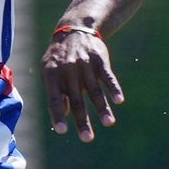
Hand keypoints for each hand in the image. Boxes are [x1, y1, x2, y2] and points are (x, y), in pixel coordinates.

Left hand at [42, 25, 123, 143]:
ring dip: (102, 108)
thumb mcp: (50, 71)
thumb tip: (64, 113)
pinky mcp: (100, 59)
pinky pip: (108, 76)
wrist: (74, 29)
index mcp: (52, 74)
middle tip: (87, 138)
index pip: (54, 99)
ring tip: (108, 123)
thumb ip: (55, 91)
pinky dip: (114, 88)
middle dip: (82, 120)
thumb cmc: (59, 57)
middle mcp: (68, 70)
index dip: (58, 115)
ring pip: (95, 90)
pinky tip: (119, 101)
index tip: (62, 131)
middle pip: (77, 99)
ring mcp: (85, 64)